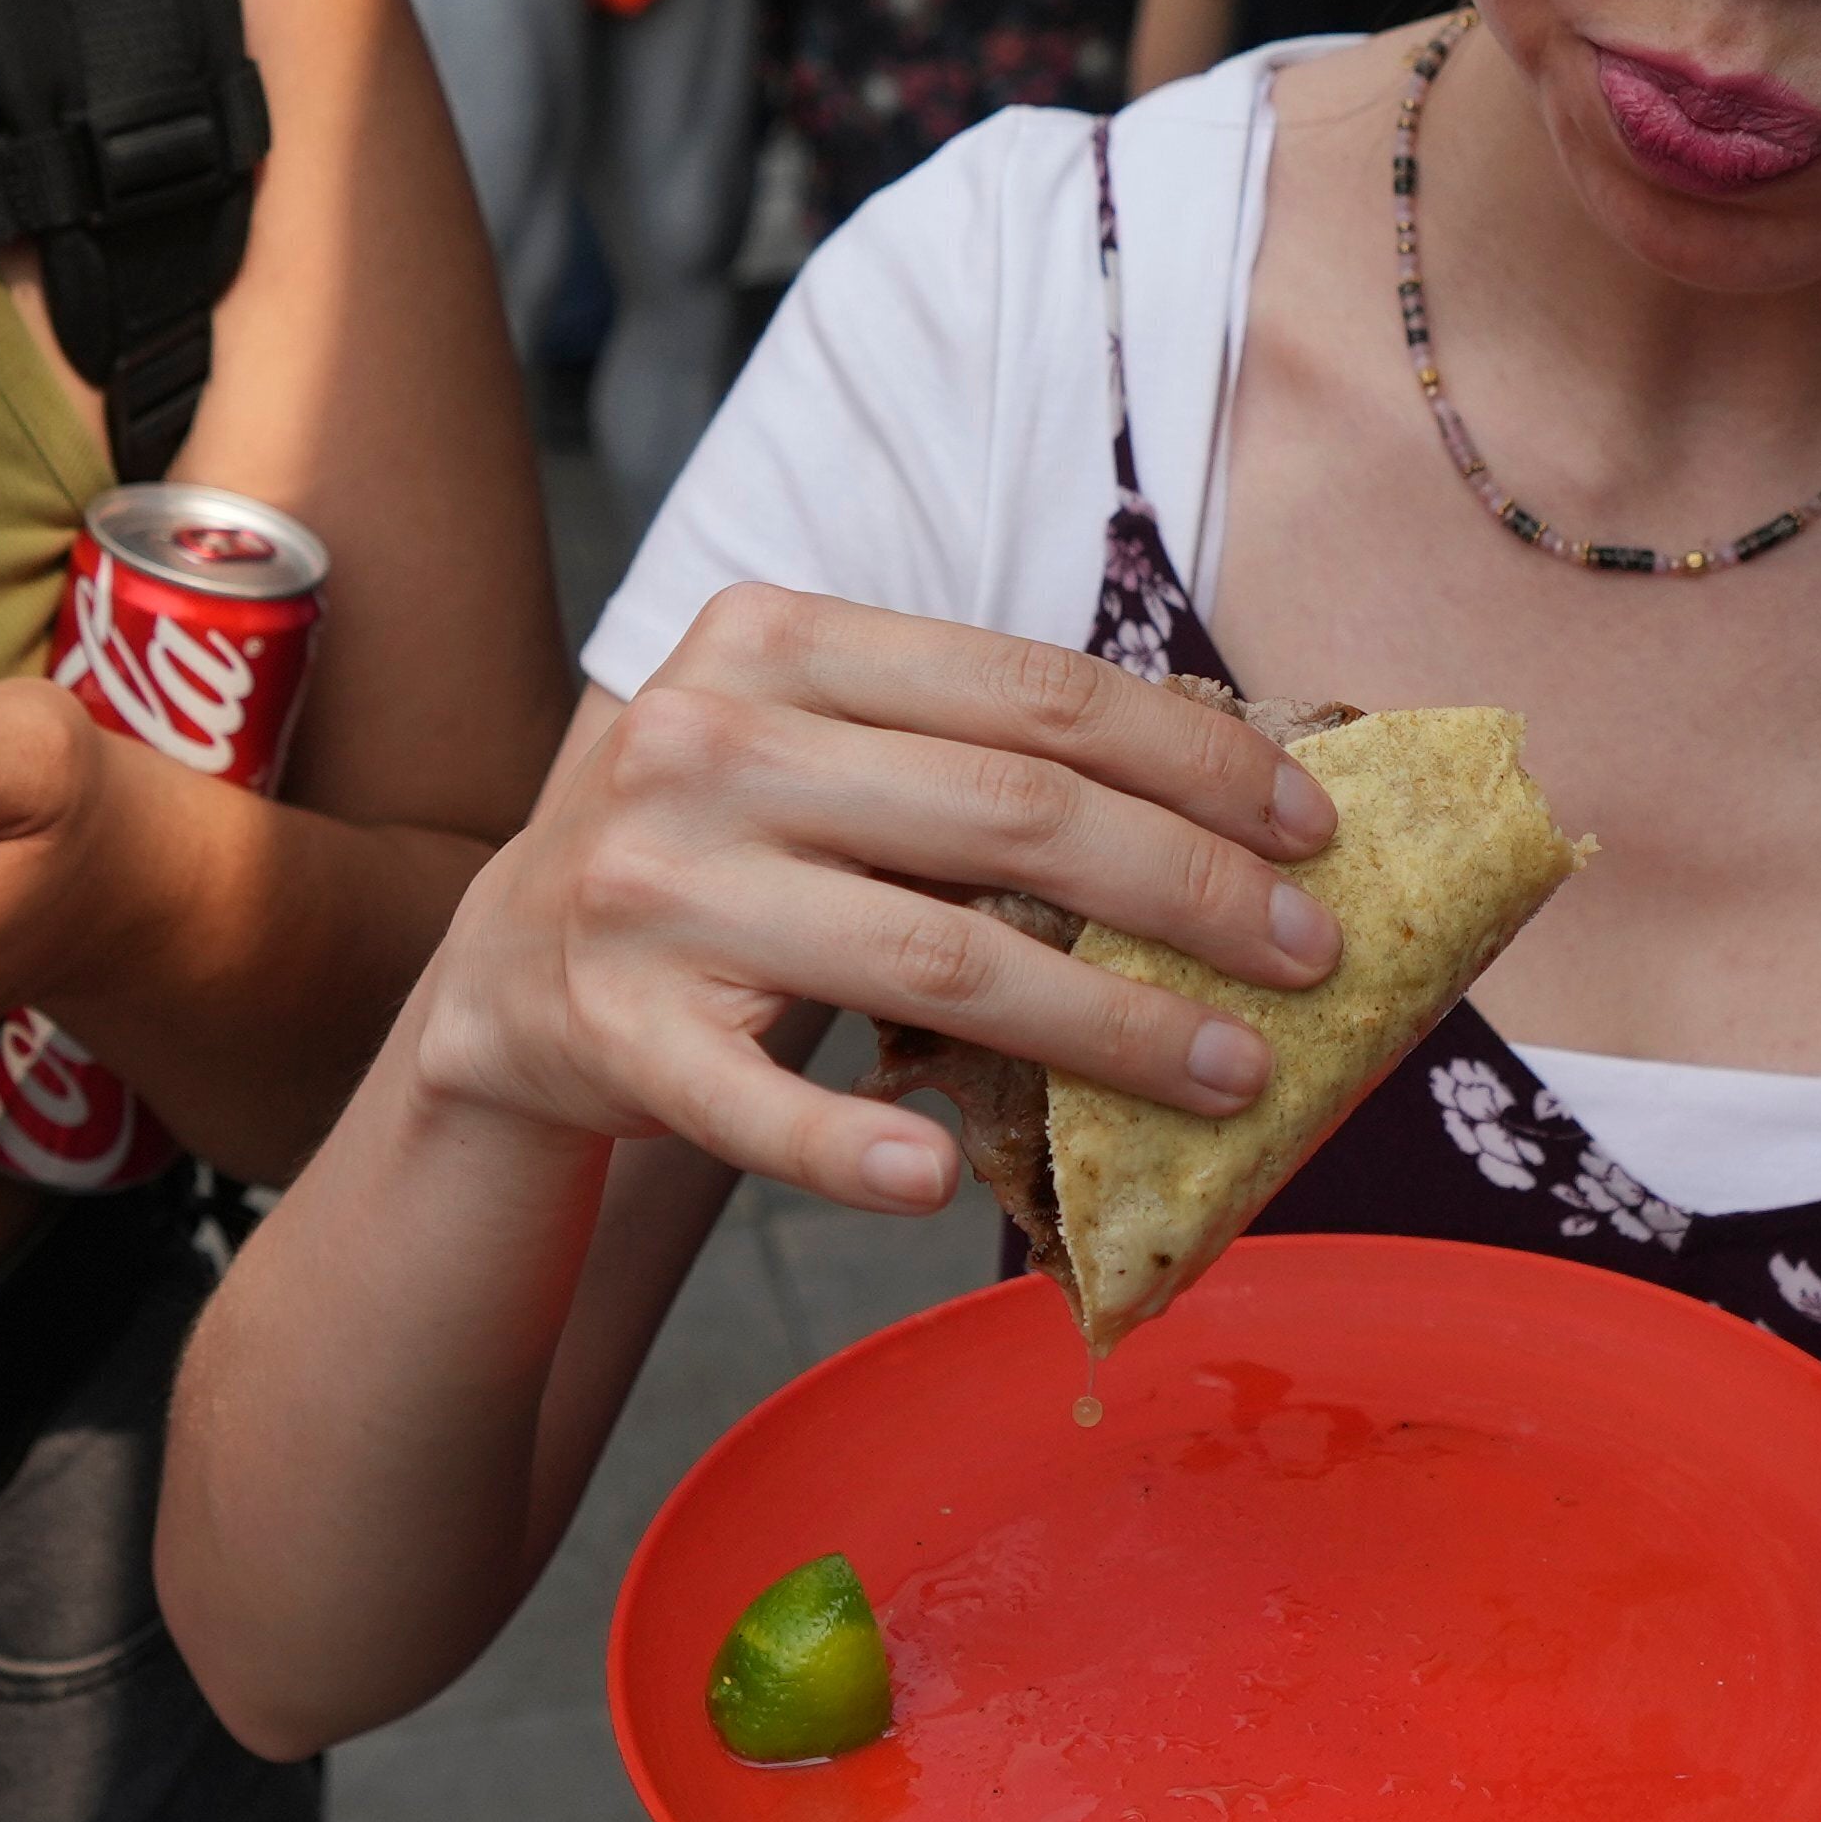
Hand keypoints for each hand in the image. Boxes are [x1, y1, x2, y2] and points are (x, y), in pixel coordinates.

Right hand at [401, 583, 1342, 1217]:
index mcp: (775, 641)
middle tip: (1309, 957)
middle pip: (1011, 816)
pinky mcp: (616, 1031)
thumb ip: (971, 752)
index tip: (1311, 827)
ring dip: (1108, 1029)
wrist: (509, 963)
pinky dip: (850, 1149)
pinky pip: (756, 1108)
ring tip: (1229, 1075)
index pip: (1033, 691)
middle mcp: (707, 745)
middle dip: (1191, 892)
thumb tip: (1234, 809)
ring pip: (934, 959)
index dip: (1195, 757)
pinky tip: (946, 1180)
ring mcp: (655, 892)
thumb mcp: (818, 745)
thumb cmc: (727, 845)